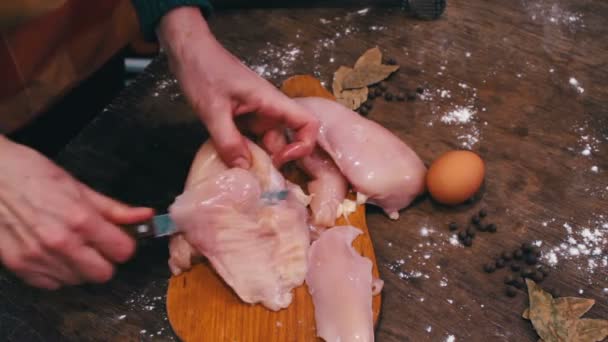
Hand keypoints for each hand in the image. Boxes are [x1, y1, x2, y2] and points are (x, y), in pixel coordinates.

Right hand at [0, 137, 153, 288]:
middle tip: (96, 244)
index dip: (124, 244)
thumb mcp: (79, 187)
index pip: (123, 252)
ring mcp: (38, 258)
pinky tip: (52, 252)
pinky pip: (52, 284)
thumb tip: (146, 215)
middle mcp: (60, 243)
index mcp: (80, 220)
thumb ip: (114, 208)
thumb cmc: (31, 175)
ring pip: (78, 280)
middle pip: (104, 274)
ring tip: (70, 243)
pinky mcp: (20, 267)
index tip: (119, 238)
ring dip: (80, 267)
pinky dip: (57, 272)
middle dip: (105, 260)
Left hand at [158, 7, 318, 167]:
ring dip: (254, 158)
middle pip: (284, 141)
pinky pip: (249, 139)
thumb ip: (229, 141)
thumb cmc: (203, 70)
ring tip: (238, 173)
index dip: (304, 145)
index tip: (281, 160)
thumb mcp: (213, 110)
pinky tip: (228, 161)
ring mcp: (255, 114)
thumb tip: (245, 170)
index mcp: (271, 101)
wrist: (187, 50)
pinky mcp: (242, 117)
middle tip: (251, 178)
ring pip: (265, 143)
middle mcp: (268, 109)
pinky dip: (242, 151)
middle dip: (272, 161)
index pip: (308, 123)